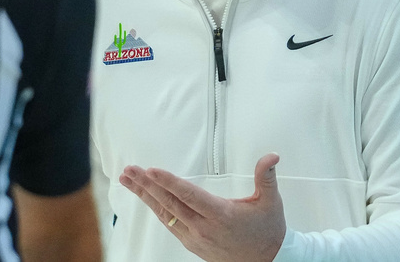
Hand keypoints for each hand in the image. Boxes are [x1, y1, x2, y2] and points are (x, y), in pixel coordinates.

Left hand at [119, 153, 285, 261]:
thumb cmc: (268, 231)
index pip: (188, 195)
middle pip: (169, 203)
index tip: (151, 170)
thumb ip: (266, 177)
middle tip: (130, 170)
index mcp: (221, 215)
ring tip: (129, 180)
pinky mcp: (193, 244)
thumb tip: (271, 156)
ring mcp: (196, 238)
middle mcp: (204, 228)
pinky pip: (170, 224)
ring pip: (165, 214)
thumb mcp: (271, 202)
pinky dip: (156, 209)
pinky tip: (147, 197)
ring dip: (145, 196)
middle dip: (147, 185)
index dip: (168, 182)